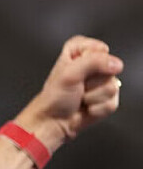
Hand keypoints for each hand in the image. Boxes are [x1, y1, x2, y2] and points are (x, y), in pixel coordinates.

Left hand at [15, 35, 122, 151]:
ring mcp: (102, 82)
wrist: (53, 121)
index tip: (76, 69)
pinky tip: (86, 107)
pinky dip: (97, 108)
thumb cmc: (54, 97)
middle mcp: (93, 65)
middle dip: (92, 81)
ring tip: (80, 97)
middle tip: (78, 86)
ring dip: (93, 96)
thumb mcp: (70, 73)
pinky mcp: (108, 99)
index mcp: (79, 52)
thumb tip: (115, 64)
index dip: (89, 61)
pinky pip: (112, 103)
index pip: (99, 48)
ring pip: (113, 87)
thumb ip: (93, 62)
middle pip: (110, 68)